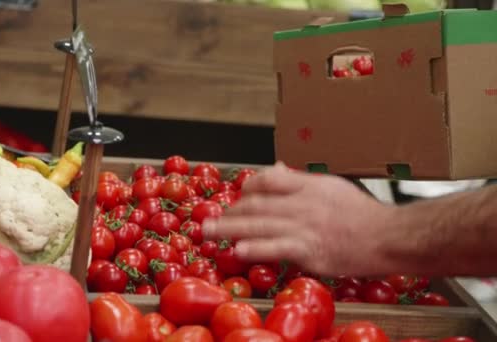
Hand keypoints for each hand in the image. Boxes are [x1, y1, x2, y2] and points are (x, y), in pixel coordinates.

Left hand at [202, 162, 396, 276]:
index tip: (237, 196)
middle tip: (209, 219)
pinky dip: (255, 249)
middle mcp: (302, 203)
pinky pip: (275, 248)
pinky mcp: (309, 251)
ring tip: (210, 233)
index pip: (268, 180)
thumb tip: (274, 170)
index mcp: (308, 186)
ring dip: (231, 229)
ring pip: (259, 225)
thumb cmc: (362, 214)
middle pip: (256, 204)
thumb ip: (299, 180)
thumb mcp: (331, 187)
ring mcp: (304, 227)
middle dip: (230, 211)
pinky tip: (238, 250)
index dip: (247, 188)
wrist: (388, 237)